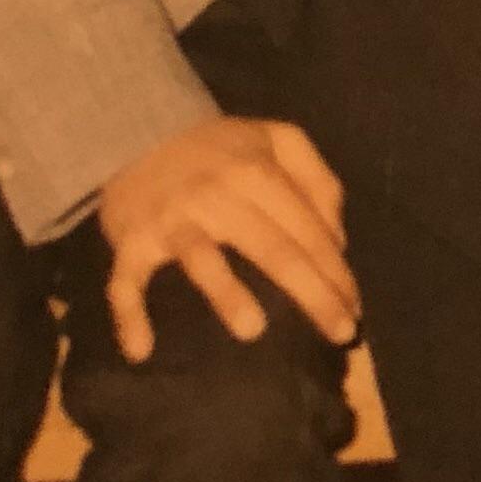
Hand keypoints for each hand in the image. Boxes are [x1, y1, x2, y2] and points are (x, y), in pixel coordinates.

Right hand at [93, 115, 358, 362]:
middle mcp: (216, 196)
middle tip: (340, 334)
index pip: (307, 228)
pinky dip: (129, 315)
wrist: (137, 131)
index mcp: (257, 171)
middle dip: (311, 293)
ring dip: (226, 294)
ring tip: (253, 330)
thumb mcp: (278, 141)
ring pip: (202, 260)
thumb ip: (317, 180)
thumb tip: (338, 240)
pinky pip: (125, 282)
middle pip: (272, 249)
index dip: (335, 270)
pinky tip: (141, 350)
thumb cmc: (221, 149)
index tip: (355, 308)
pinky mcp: (129, 242)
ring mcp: (171, 221)